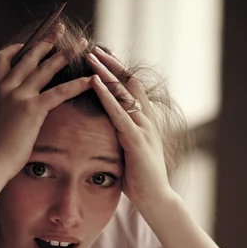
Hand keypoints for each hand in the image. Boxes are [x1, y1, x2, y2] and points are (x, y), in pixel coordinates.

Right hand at [0, 25, 90, 179]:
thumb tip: (3, 114)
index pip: (2, 58)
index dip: (16, 48)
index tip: (26, 44)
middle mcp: (6, 88)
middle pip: (29, 56)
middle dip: (47, 40)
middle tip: (60, 29)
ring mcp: (19, 96)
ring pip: (46, 68)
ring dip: (66, 54)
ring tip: (82, 44)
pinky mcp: (32, 109)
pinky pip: (59, 92)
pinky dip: (77, 84)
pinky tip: (90, 80)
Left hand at [85, 47, 172, 210]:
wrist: (157, 199)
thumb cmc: (140, 178)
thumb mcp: (129, 151)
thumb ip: (121, 136)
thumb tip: (106, 129)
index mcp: (145, 120)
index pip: (131, 87)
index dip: (116, 70)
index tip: (100, 57)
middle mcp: (146, 119)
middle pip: (128, 82)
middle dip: (110, 64)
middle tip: (92, 48)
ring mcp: (143, 128)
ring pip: (123, 92)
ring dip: (105, 72)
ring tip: (90, 57)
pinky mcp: (136, 140)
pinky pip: (119, 112)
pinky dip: (106, 96)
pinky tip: (94, 83)